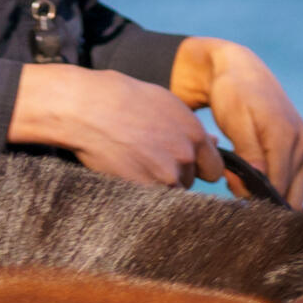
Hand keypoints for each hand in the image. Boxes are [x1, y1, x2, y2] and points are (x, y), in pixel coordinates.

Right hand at [7, 60, 218, 188]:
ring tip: (134, 167)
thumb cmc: (121, 99)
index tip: (183, 166)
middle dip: (175, 177)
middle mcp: (185, 156)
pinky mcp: (143, 189)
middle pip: (190, 183)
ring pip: (170, 194)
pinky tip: (126, 177)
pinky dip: (141, 197)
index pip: (214, 170)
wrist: (88, 108)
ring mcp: (165, 175)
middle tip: (149, 162)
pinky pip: (151, 204)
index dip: (198, 169)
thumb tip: (214, 142)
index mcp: (194, 133)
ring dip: (156, 187)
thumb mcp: (164, 103)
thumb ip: (190, 128)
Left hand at [166, 37, 302, 200]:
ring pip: (292, 190)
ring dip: (267, 192)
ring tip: (238, 177)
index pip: (278, 186)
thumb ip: (249, 153)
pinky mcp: (302, 148)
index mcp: (288, 136)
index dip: (255, 196)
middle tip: (233, 186)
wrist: (240, 70)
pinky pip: (291, 180)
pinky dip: (272, 184)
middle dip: (263, 199)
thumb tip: (262, 184)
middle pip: (290, 194)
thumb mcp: (235, 121)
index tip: (230, 188)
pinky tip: (249, 173)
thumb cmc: (232, 94)